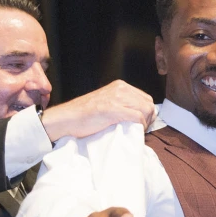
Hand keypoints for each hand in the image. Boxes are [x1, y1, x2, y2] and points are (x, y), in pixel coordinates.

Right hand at [39, 80, 154, 142]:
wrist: (67, 119)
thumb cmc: (84, 115)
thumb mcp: (106, 102)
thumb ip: (121, 103)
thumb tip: (139, 114)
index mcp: (120, 86)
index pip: (145, 98)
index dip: (148, 112)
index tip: (143, 124)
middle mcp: (120, 88)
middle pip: (148, 103)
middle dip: (149, 118)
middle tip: (142, 129)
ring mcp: (116, 98)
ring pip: (145, 109)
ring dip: (145, 122)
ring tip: (137, 130)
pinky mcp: (113, 109)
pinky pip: (137, 116)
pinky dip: (139, 125)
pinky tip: (134, 130)